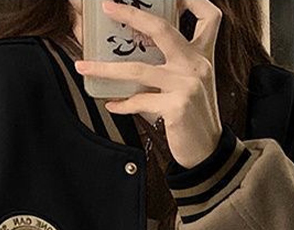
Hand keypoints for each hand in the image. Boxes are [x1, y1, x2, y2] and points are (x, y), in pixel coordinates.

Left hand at [74, 0, 223, 169]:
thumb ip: (174, 65)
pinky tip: (112, 104)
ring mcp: (187, 85)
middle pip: (162, 29)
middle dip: (132, 15)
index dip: (191, 0)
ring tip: (83, 67)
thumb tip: (136, 51)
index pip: (209, 17)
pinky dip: (122, 104)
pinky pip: (140, 101)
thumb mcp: (192, 83)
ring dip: (105, 68)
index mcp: (203, 55)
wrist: (207, 150)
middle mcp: (197, 65)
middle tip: (108, 7)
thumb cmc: (195, 116)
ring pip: (138, 69)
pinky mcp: (177, 108)